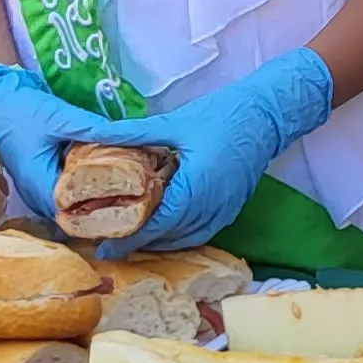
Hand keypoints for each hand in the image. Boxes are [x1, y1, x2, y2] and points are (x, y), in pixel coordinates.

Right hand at [0, 62, 119, 223]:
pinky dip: (83, 186)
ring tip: (128, 187)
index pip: (76, 214)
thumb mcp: (60, 117)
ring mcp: (36, 189)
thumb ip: (94, 130)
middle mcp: (36, 195)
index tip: (133, 200)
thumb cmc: (21, 110)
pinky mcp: (39, 179)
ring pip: (70, 204)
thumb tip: (131, 137)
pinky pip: (65, 191)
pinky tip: (106, 176)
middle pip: (75, 212)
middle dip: (104, 204)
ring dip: (94, 196)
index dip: (105, 209)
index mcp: (39, 185)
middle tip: (137, 193)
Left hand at [78, 49, 335, 257]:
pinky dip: (179, 237)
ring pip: (186, 239)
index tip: (104, 248)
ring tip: (131, 239)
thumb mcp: (174, 123)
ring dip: (159, 242)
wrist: (268, 114)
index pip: (157, 224)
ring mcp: (224, 211)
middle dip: (139, 242)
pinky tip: (163, 230)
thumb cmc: (222, 114)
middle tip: (109, 243)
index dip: (129, 238)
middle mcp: (212, 207)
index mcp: (196, 187)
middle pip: (170, 237)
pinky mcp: (231, 209)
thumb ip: (133, 134)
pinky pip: (201, 233)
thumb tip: (94, 134)